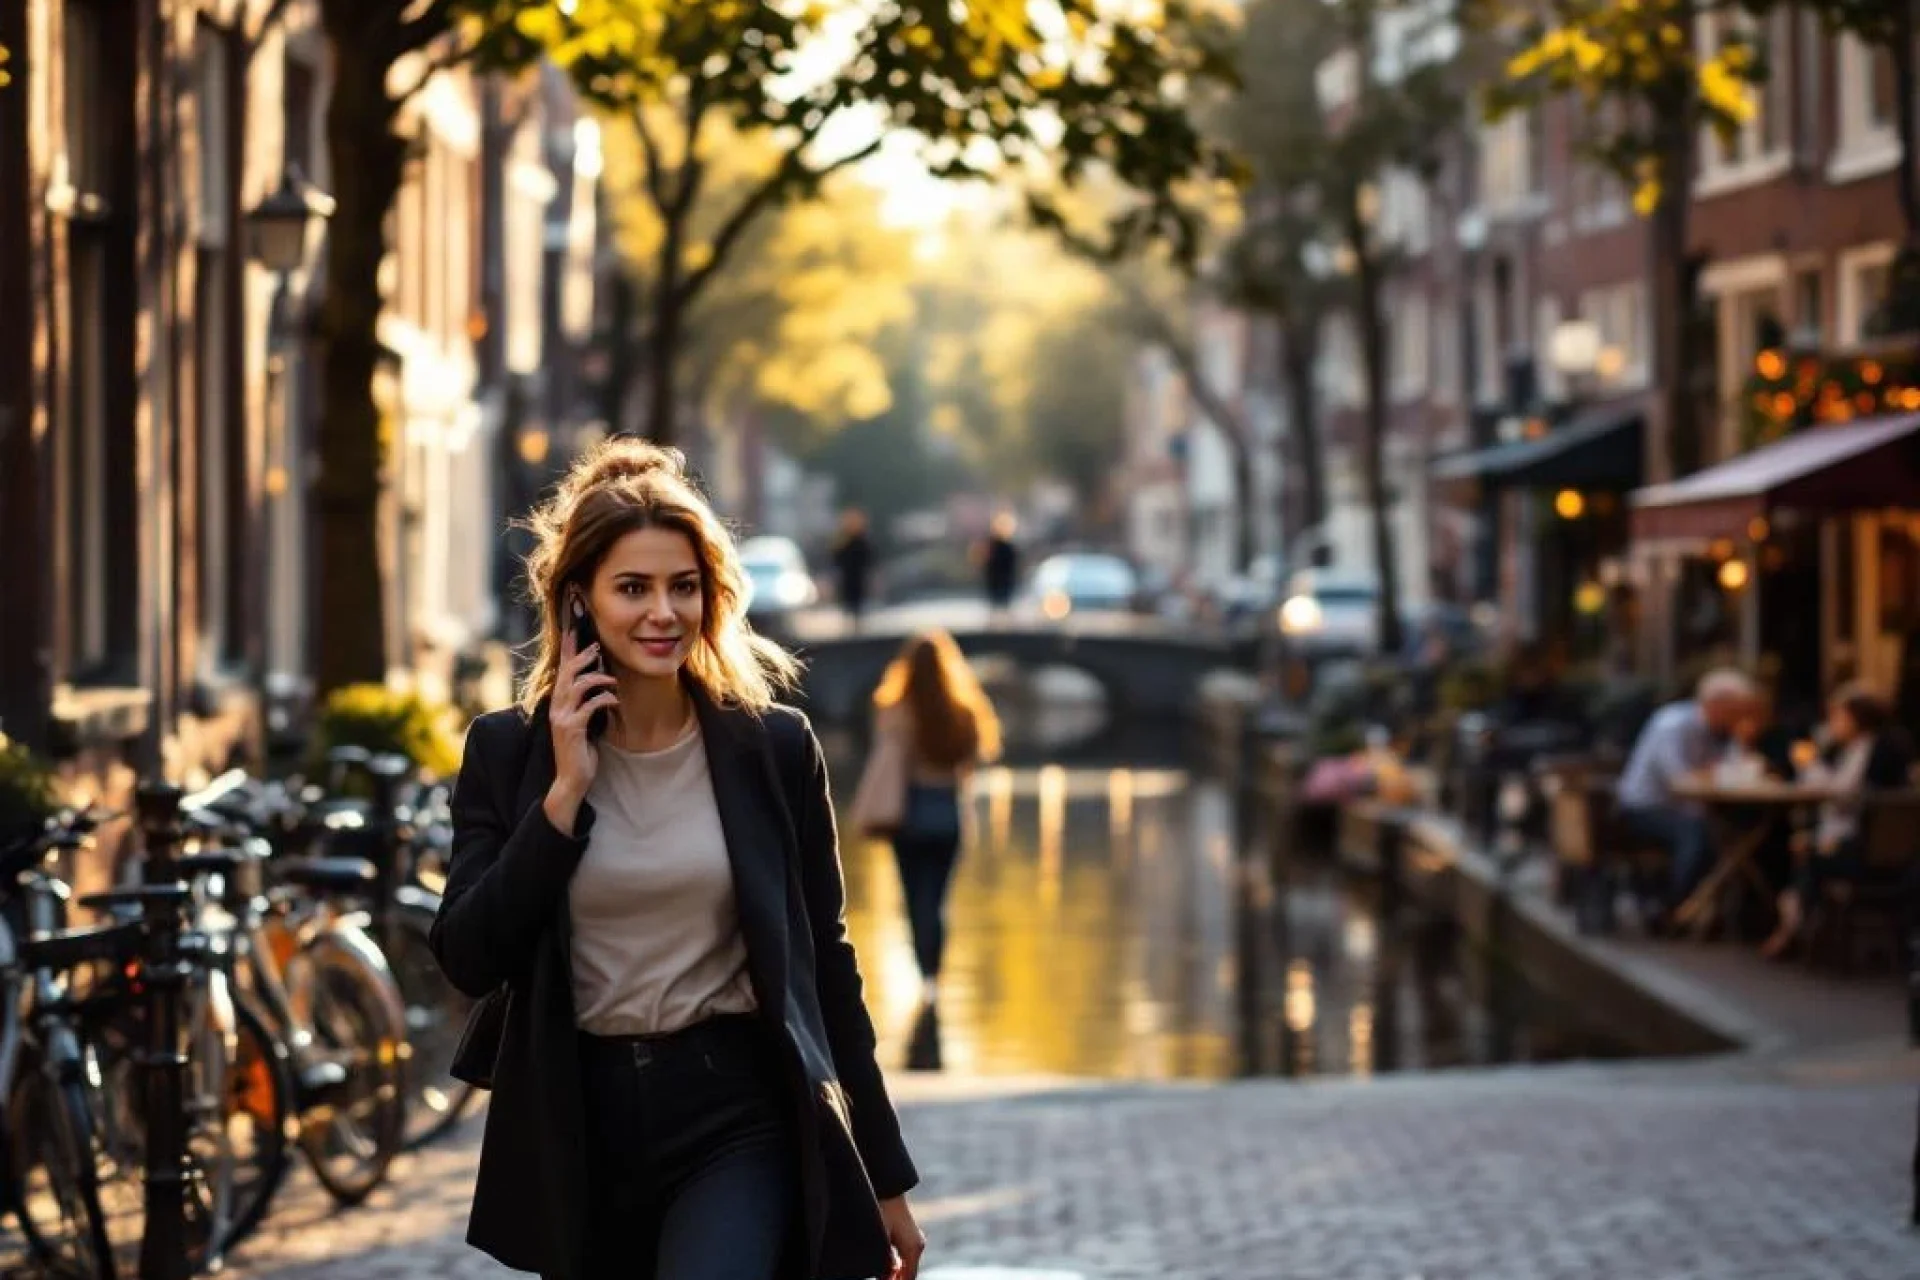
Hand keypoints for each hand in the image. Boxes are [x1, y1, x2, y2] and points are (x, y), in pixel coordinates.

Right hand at [545, 621, 617, 833]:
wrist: (571, 779)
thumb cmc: (580, 752)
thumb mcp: (582, 723)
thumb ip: (585, 705)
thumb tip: (600, 687)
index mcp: (558, 705)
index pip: (560, 672)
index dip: (566, 651)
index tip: (572, 631)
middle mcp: (556, 708)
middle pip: (566, 673)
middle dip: (581, 657)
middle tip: (597, 647)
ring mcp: (562, 719)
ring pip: (576, 686)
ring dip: (597, 678)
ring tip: (612, 679)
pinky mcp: (572, 729)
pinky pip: (589, 706)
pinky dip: (603, 699)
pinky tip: (614, 700)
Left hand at [878, 1195, 924, 1279]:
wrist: (888, 1190)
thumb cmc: (883, 1212)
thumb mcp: (881, 1239)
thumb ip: (885, 1261)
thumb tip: (886, 1275)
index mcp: (912, 1249)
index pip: (909, 1277)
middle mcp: (917, 1245)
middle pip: (909, 1272)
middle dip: (898, 1279)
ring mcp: (915, 1239)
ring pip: (908, 1264)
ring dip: (898, 1273)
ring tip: (885, 1277)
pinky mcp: (910, 1235)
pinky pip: (906, 1256)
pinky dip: (898, 1264)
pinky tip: (888, 1268)